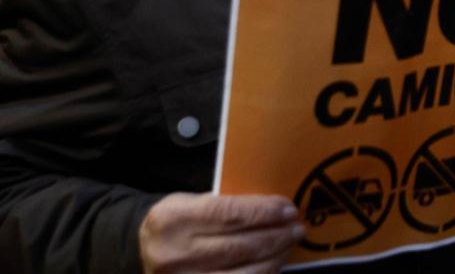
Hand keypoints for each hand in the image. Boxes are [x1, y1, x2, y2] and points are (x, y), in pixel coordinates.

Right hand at [139, 192, 303, 273]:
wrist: (142, 252)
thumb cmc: (178, 222)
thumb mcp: (190, 203)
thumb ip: (225, 205)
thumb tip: (275, 209)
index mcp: (172, 220)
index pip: (229, 214)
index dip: (264, 212)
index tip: (288, 209)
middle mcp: (173, 254)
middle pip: (238, 246)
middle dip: (275, 236)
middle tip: (297, 228)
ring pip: (242, 273)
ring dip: (274, 258)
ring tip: (290, 244)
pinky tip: (274, 263)